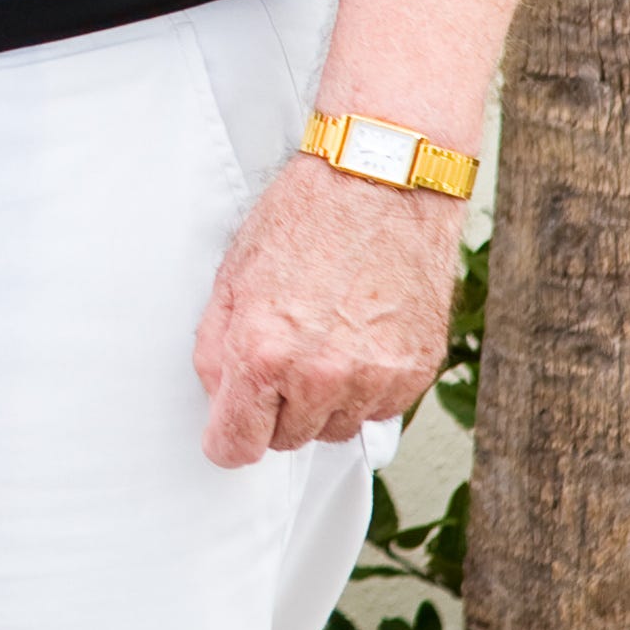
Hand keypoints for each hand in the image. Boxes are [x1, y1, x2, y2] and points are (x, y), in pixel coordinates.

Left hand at [191, 154, 460, 466]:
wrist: (380, 185)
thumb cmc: (305, 220)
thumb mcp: (231, 278)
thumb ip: (214, 349)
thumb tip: (217, 398)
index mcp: (264, 353)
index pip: (237, 445)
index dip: (228, 439)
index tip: (229, 433)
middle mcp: (321, 375)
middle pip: (286, 439)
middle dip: (275, 409)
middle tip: (280, 356)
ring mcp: (374, 377)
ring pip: (335, 428)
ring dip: (322, 401)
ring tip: (321, 340)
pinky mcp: (415, 371)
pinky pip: (379, 410)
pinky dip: (364, 388)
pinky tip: (356, 339)